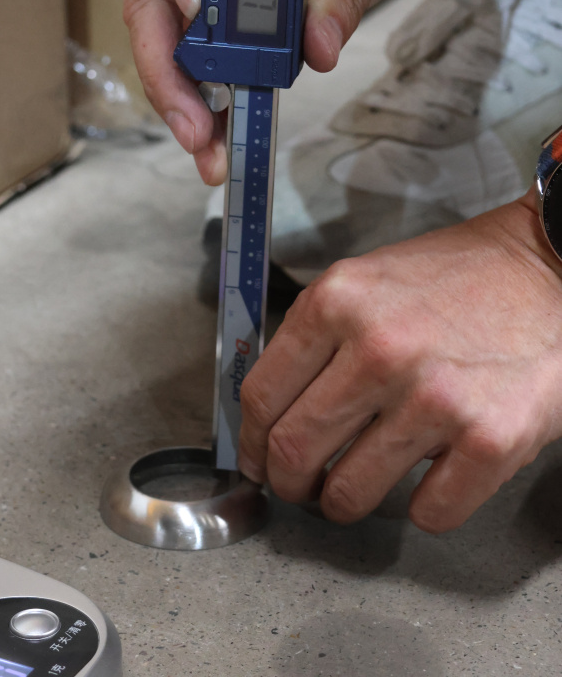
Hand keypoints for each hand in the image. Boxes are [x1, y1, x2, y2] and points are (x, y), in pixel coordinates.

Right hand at [109, 0, 421, 183]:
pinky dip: (202, 93)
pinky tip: (218, 132)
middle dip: (165, 68)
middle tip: (195, 128)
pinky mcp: (208, 0)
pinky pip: (191, 48)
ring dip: (179, 94)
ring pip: (161, 33)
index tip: (198, 4)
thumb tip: (320, 47)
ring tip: (208, 148)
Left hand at [238, 190, 561, 532]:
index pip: (262, 396)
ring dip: (344, 503)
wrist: (547, 269)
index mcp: (338, 302)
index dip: (251, 442)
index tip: (257, 460)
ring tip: (355, 491)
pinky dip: (422, 510)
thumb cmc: (457, 278)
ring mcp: (434, 397)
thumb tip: (274, 408)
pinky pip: (429, 513)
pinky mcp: (490, 438)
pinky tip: (429, 482)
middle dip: (288, 484)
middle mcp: (379, 348)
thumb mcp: (367, 281)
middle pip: (294, 451)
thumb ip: (317, 336)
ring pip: (350, 493)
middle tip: (299, 488)